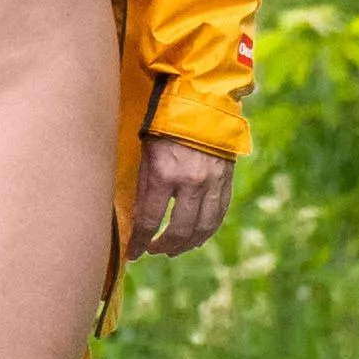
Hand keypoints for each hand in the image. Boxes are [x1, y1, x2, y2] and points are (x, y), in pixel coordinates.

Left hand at [128, 135, 236, 259]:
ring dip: (186, 244)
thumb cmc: (164, 128)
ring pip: (202, 228)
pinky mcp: (225, 182)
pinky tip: (196, 237)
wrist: (200, 105)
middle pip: (179, 230)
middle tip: (153, 250)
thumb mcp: (146, 155)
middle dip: (164, 246)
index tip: (133, 253)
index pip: (150, 221)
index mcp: (164, 174)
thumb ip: (144, 188)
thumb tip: (139, 221)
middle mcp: (191, 182)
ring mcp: (211, 183)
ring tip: (173, 249)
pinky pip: (218, 215)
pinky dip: (207, 231)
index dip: (140, 242)